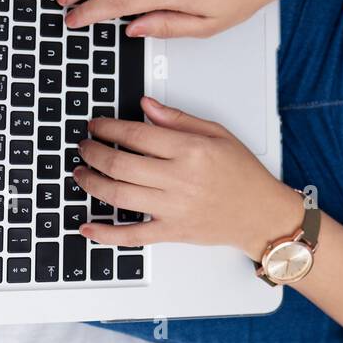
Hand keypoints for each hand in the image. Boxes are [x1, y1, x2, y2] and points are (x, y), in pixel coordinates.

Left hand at [74, 97, 302, 259]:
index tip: (96, 125)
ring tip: (81, 173)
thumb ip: (178, 119)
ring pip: (119, 196)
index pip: (136, 135)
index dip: (108, 128)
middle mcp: (179, 179)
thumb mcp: (217, 134)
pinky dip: (105, 233)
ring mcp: (173, 208)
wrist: (261, 213)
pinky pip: (132, 236)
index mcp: (189, 150)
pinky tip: (87, 226)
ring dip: (92, 184)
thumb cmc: (243, 174)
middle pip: (120, 164)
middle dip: (93, 153)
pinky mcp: (171, 232)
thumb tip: (146, 106)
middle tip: (84, 147)